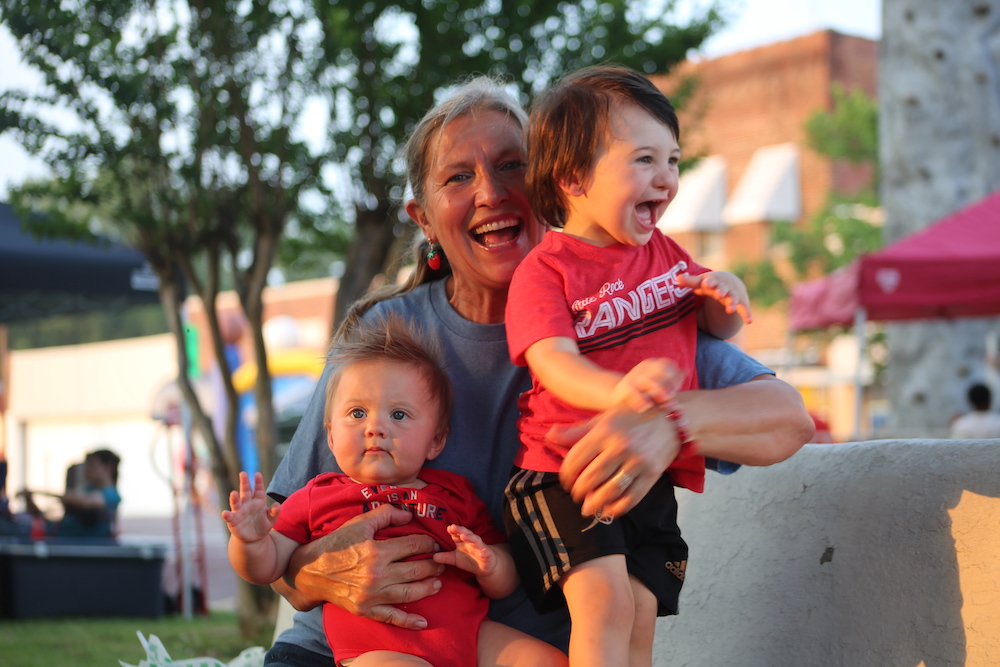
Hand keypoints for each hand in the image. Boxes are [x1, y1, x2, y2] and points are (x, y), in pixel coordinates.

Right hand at [222, 471, 278, 542]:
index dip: (258, 482)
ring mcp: (239, 511)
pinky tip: (225, 513)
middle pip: (246, 491)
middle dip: (244, 482)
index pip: (259, 490)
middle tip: (243, 473)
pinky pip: (229, 517)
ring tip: (234, 493)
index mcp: (258, 501)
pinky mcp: (233, 521)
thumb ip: (274, 512)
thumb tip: (278, 505)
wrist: (254, 538)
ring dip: (234, 498)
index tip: (257, 474)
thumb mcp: (271, 519)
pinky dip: (227, 515)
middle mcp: (247, 503)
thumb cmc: (263, 525)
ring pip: (236, 502)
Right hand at [285, 504, 444, 629]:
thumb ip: (386, 515)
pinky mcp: (366, 610)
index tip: (433, 544)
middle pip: (416, 570)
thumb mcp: (359, 523)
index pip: (413, 547)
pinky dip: (409, 621)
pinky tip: (423, 622)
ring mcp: (372, 596)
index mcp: (377, 552)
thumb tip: (409, 516)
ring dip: (427, 588)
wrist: (310, 571)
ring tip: (438, 583)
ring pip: (409, 593)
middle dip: (433, 565)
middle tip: (442, 562)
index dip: (427, 544)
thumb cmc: (336, 544)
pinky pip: (392, 617)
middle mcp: (377, 575)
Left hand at [432, 524, 496, 576]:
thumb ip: (445, 557)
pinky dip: (485, 553)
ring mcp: (480, 548)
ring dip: (471, 538)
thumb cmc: (469, 559)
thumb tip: (433, 557)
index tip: (448, 528)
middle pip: (465, 534)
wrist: (487, 565)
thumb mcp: (455, 559)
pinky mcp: (487, 556)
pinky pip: (486, 553)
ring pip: (476, 541)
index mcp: (462, 542)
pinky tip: (483, 553)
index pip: (457, 534)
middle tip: (453, 527)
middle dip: (460, 530)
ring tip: (465, 536)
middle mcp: (471, 542)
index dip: (453, 530)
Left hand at [552, 403, 678, 517]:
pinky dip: (617, 508)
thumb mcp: (604, 418)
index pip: (576, 459)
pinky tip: (608, 510)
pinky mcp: (652, 474)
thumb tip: (550, 436)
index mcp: (605, 430)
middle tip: (576, 495)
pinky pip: (632, 497)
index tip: (565, 482)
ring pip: (610, 490)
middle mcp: (620, 445)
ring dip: (595, 503)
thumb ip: (577, 431)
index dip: (566, 475)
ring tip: (588, 507)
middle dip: (579, 491)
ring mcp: (638, 461)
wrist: (673, 419)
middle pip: (591, 477)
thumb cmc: (632, 417)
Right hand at [611, 358, 685, 412]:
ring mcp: (633, 377)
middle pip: (660, 372)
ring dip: (657, 390)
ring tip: (662, 400)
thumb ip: (671, 379)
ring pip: (648, 381)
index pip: (668, 365)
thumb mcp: (658, 382)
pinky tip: (646, 406)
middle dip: (667, 385)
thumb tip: (686, 371)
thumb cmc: (644, 390)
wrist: (619, 395)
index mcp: (652, 364)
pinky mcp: (624, 388)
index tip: (676, 389)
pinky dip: (640, 399)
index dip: (674, 377)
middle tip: (670, 396)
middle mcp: (642, 368)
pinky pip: (634, 392)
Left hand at [676, 271, 752, 323]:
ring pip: (734, 298)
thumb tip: (676, 279)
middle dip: (721, 291)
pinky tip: (749, 321)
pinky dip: (747, 314)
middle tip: (718, 294)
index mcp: (713, 281)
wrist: (729, 282)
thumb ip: (689, 282)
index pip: (710, 281)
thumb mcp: (700, 282)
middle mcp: (724, 287)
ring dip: (732, 303)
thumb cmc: (710, 283)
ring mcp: (733, 295)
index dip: (708, 282)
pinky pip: (744, 309)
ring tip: (730, 309)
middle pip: (723, 288)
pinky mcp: (740, 303)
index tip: (705, 284)